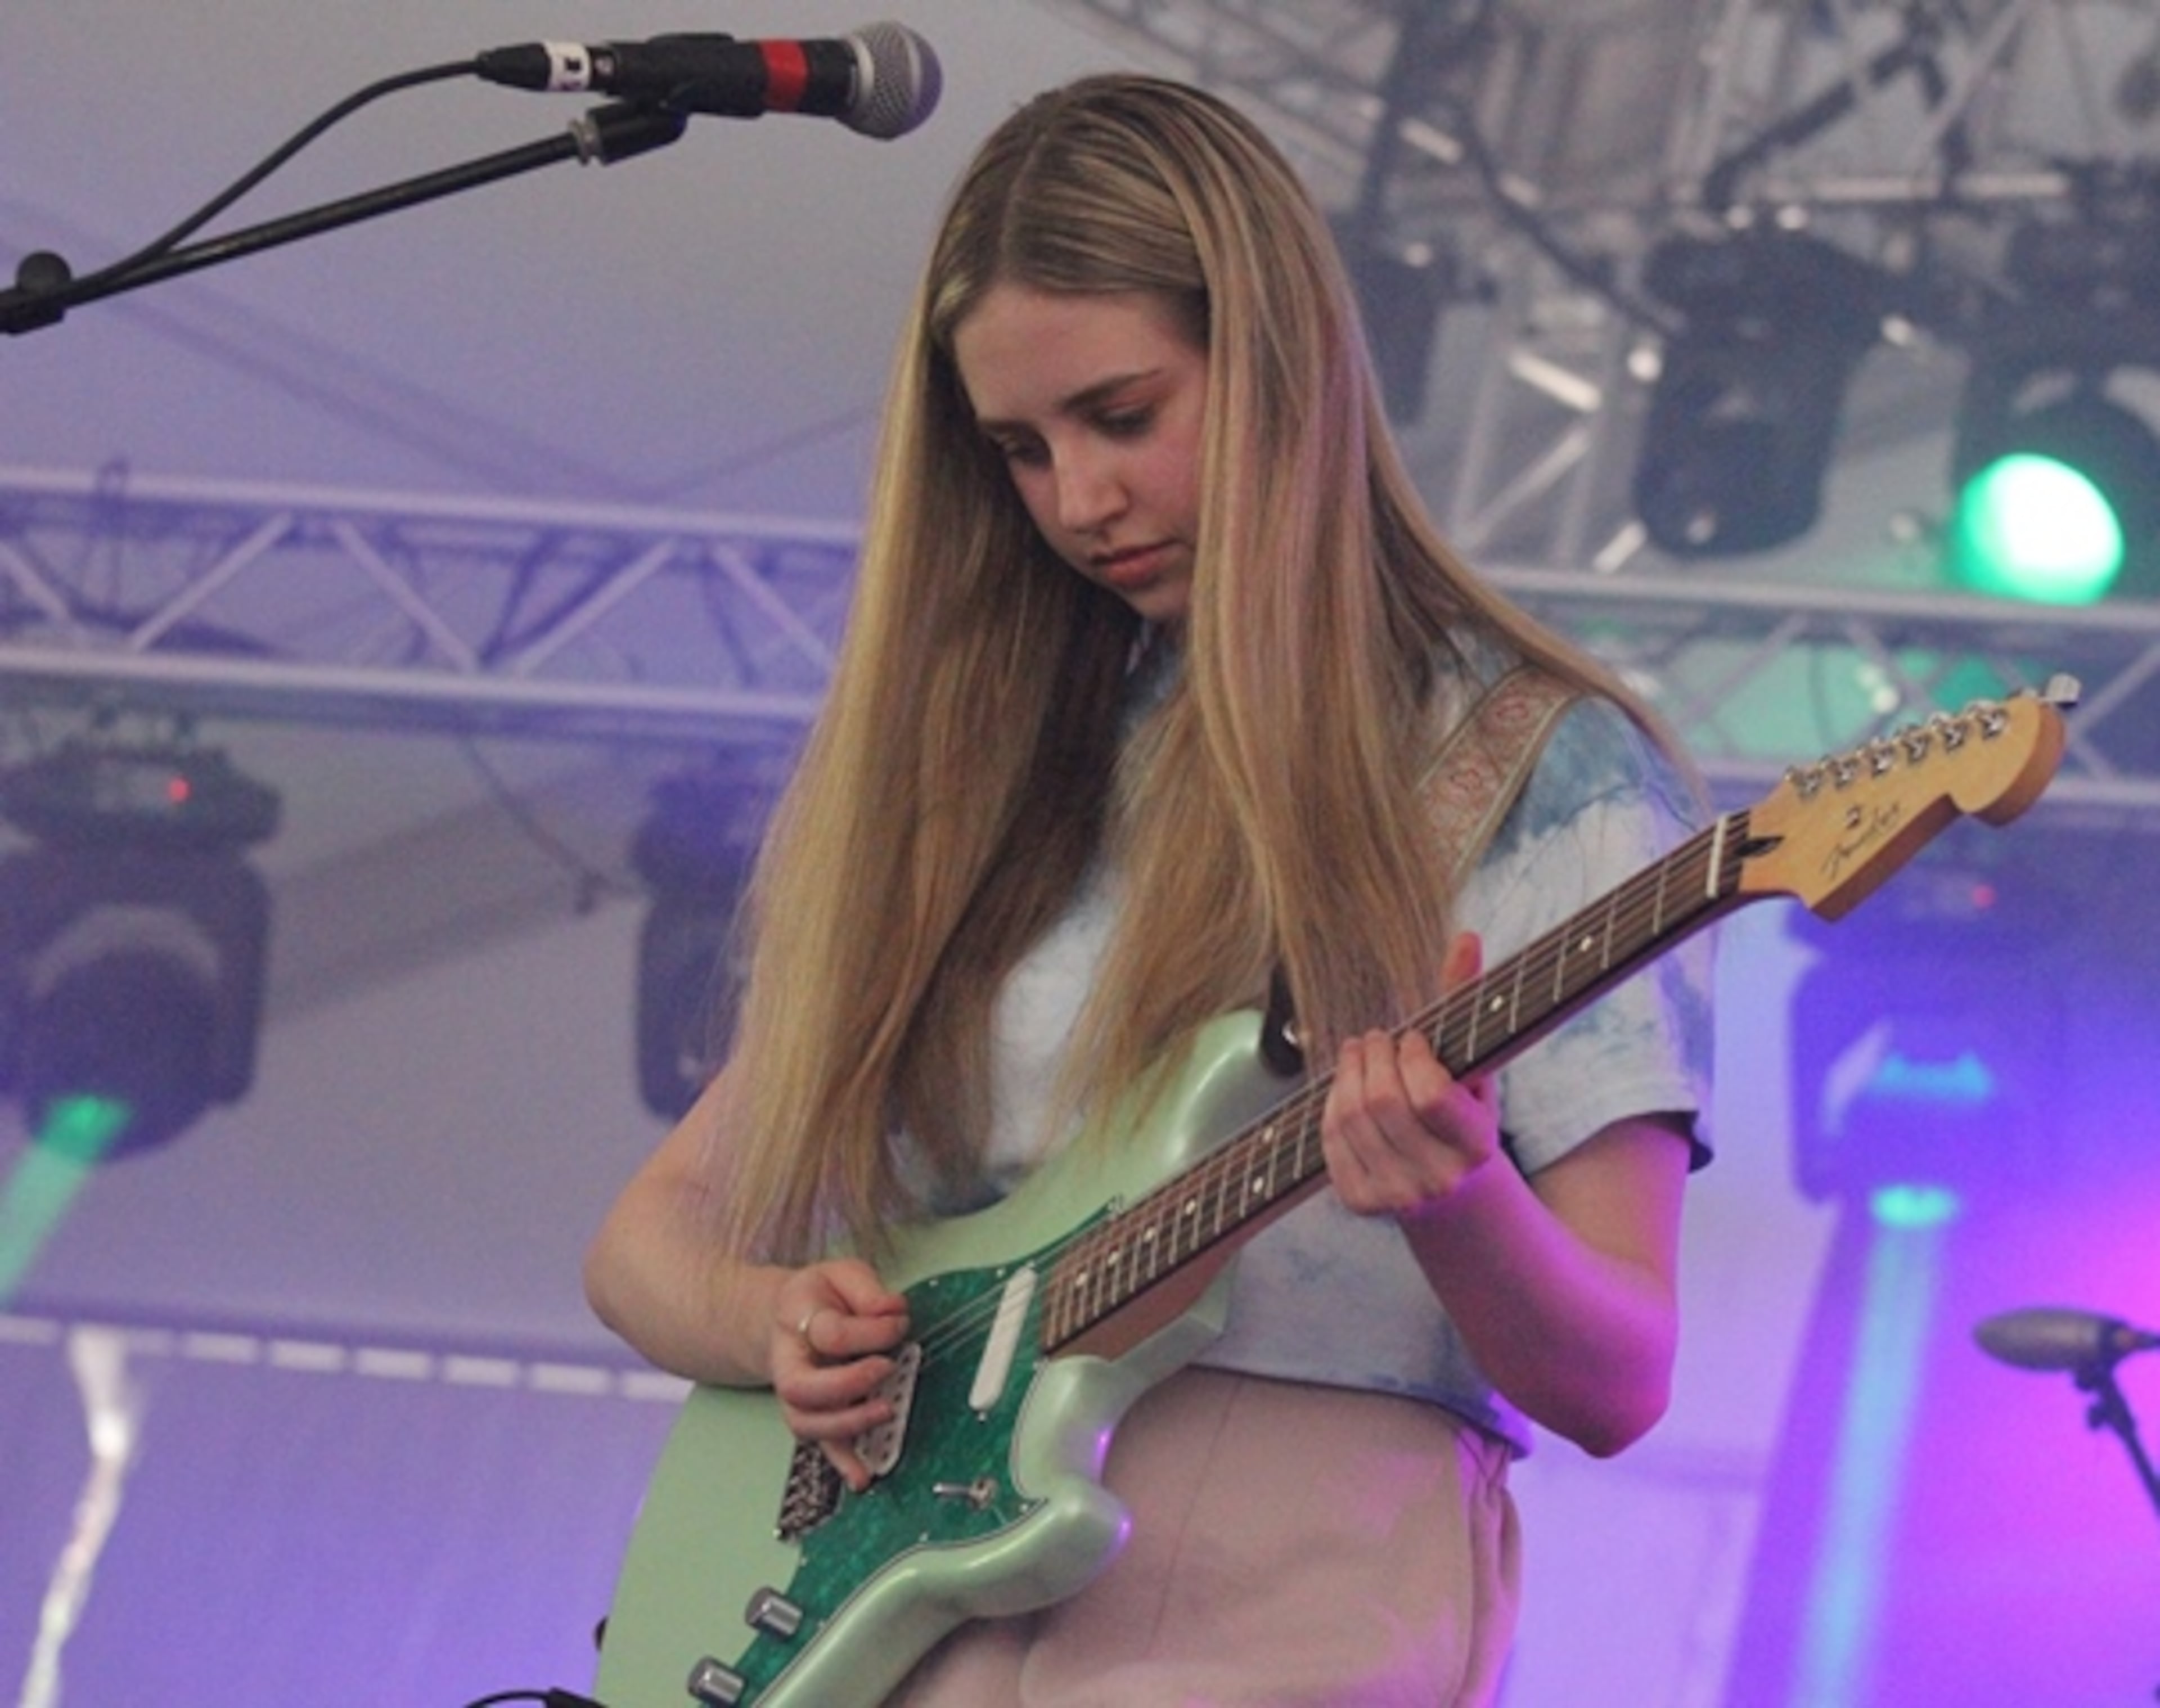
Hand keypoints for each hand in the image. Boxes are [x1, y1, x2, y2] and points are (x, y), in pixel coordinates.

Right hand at [769, 1258, 910, 1491]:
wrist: (787, 1319)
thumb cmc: (820, 1299)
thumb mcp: (842, 1275)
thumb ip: (868, 1290)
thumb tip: (893, 1311)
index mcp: (796, 1319)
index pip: (829, 1333)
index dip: (870, 1330)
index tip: (898, 1322)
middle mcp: (789, 1363)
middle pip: (802, 1388)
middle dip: (848, 1384)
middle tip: (885, 1369)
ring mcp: (798, 1397)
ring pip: (807, 1424)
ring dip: (848, 1425)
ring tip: (885, 1412)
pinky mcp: (813, 1417)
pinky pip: (823, 1446)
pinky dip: (843, 1463)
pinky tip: (863, 1476)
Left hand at [1321, 931, 1500, 1222]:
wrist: (1455, 1196)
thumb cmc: (1465, 1115)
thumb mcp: (1476, 1066)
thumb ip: (1467, 1002)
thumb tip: (1465, 937)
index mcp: (1474, 1144)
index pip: (1429, 1095)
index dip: (1412, 1056)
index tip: (1412, 1039)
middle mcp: (1436, 1177)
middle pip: (1382, 1103)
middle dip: (1373, 1057)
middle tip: (1377, 1039)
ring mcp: (1395, 1194)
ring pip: (1350, 1118)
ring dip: (1348, 1073)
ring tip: (1358, 1052)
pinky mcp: (1360, 1201)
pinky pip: (1330, 1139)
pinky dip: (1332, 1104)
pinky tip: (1347, 1087)